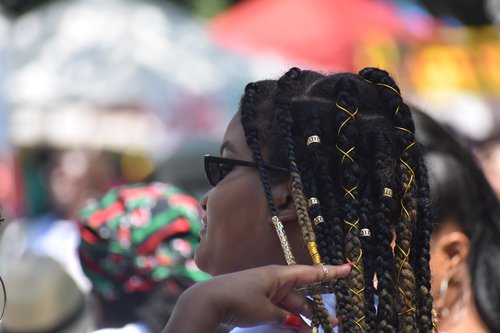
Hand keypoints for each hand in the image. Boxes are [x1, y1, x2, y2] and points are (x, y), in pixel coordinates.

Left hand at [163, 264, 351, 332]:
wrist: (208, 301)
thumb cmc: (238, 299)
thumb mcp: (266, 312)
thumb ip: (284, 317)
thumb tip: (295, 323)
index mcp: (279, 276)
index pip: (310, 273)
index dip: (330, 272)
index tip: (348, 269)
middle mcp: (274, 281)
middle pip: (301, 295)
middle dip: (316, 309)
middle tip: (334, 322)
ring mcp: (265, 292)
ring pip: (290, 306)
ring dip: (301, 320)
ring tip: (314, 332)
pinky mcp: (256, 302)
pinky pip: (278, 311)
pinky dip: (286, 321)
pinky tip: (295, 330)